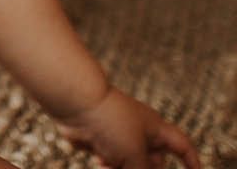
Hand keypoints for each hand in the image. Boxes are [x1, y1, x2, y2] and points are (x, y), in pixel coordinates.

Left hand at [52, 84, 199, 168]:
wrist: (75, 103)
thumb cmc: (110, 122)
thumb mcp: (135, 155)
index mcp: (155, 129)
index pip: (181, 145)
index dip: (191, 160)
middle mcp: (139, 132)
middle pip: (154, 162)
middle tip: (129, 163)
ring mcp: (118, 136)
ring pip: (129, 165)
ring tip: (109, 162)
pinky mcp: (100, 141)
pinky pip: (110, 162)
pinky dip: (106, 165)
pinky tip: (98, 159)